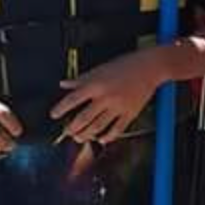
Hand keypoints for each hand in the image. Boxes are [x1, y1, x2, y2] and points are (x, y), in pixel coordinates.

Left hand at [50, 49, 169, 144]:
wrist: (150, 67)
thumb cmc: (126, 65)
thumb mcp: (101, 68)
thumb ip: (81, 79)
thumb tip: (64, 84)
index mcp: (96, 84)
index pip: (73, 99)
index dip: (61, 108)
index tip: (54, 115)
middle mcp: (106, 97)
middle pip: (84, 118)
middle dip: (72, 128)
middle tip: (67, 132)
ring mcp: (118, 107)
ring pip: (98, 126)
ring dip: (86, 135)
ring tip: (80, 138)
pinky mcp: (130, 113)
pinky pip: (117, 129)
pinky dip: (108, 137)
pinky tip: (102, 139)